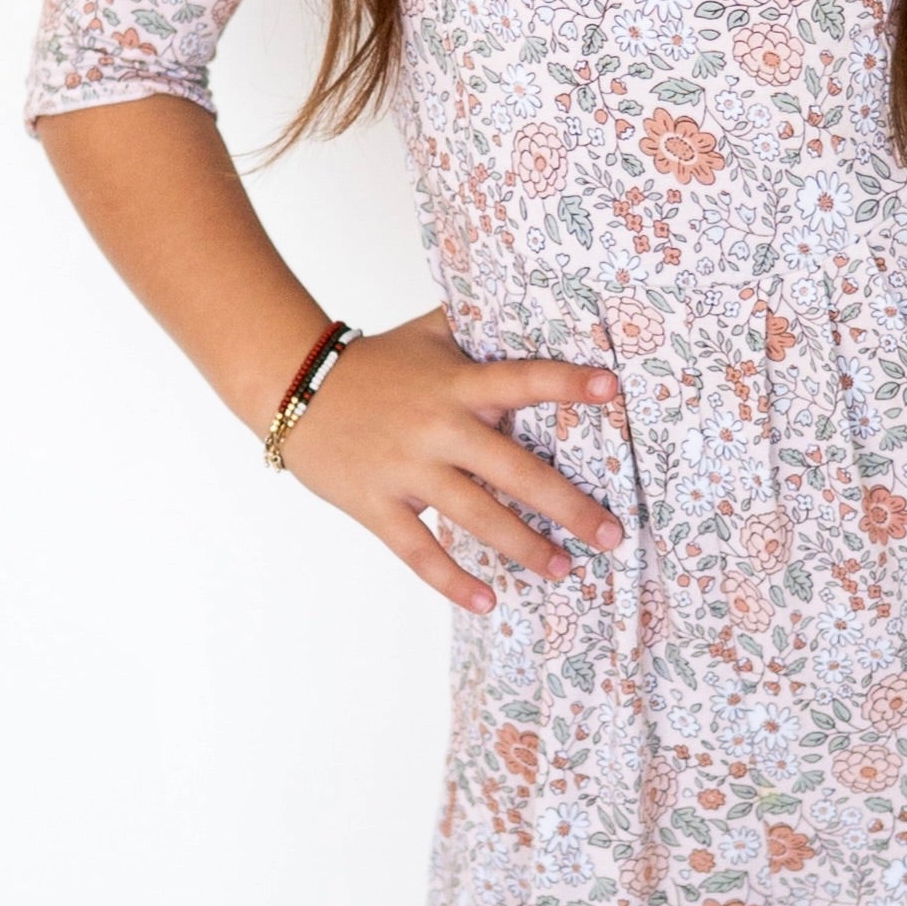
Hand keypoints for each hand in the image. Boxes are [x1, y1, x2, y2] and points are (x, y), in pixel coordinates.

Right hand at [276, 309, 626, 614]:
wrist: (294, 386)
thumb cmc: (374, 364)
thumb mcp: (429, 334)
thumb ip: (476, 325)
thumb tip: (533, 303)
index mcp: (456, 384)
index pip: (521, 379)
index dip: (566, 383)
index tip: (613, 389)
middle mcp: (438, 427)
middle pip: (513, 470)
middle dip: (568, 505)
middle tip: (611, 533)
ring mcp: (407, 470)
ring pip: (476, 516)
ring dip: (524, 547)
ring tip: (563, 569)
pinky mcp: (377, 505)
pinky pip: (419, 551)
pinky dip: (452, 580)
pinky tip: (486, 602)